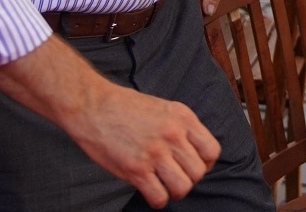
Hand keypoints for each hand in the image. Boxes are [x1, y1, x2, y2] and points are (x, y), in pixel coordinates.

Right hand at [66, 83, 219, 208]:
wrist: (92, 106)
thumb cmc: (124, 106)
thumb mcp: (164, 107)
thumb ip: (180, 127)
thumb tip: (192, 151)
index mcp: (183, 117)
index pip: (212, 151)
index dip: (205, 163)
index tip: (191, 165)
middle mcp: (173, 135)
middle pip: (199, 172)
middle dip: (188, 178)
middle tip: (174, 176)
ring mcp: (155, 153)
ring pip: (183, 187)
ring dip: (174, 192)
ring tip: (164, 185)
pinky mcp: (136, 169)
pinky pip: (159, 197)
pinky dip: (157, 200)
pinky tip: (150, 190)